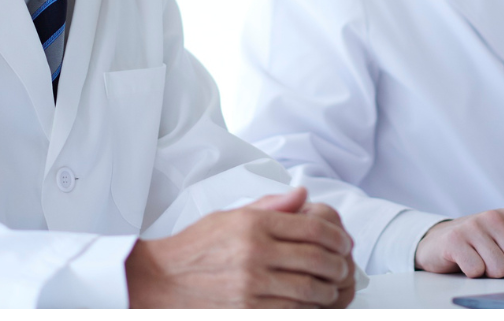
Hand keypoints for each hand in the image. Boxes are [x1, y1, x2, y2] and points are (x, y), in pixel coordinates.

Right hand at [125, 187, 355, 307]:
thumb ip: (270, 205)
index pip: (314, 227)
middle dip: (338, 265)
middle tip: (342, 268)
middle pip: (318, 260)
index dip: (337, 237)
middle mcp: (254, 253)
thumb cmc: (196, 248)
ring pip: (310, 291)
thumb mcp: (230, 216)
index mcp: (253, 224)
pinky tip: (311, 306)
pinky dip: (308, 310)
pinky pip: (292, 312)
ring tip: (329, 289)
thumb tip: (303, 195)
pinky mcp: (247, 311)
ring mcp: (251, 286)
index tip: (343, 243)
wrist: (160, 280)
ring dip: (327, 291)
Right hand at [414, 207, 503, 277]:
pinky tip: (465, 263)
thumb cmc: (482, 246)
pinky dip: (472, 275)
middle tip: (494, 264)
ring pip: (500, 271)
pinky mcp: (455, 239)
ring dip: (490, 276)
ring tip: (480, 263)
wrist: (439, 242)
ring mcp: (474, 226)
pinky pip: (477, 271)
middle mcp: (496, 216)